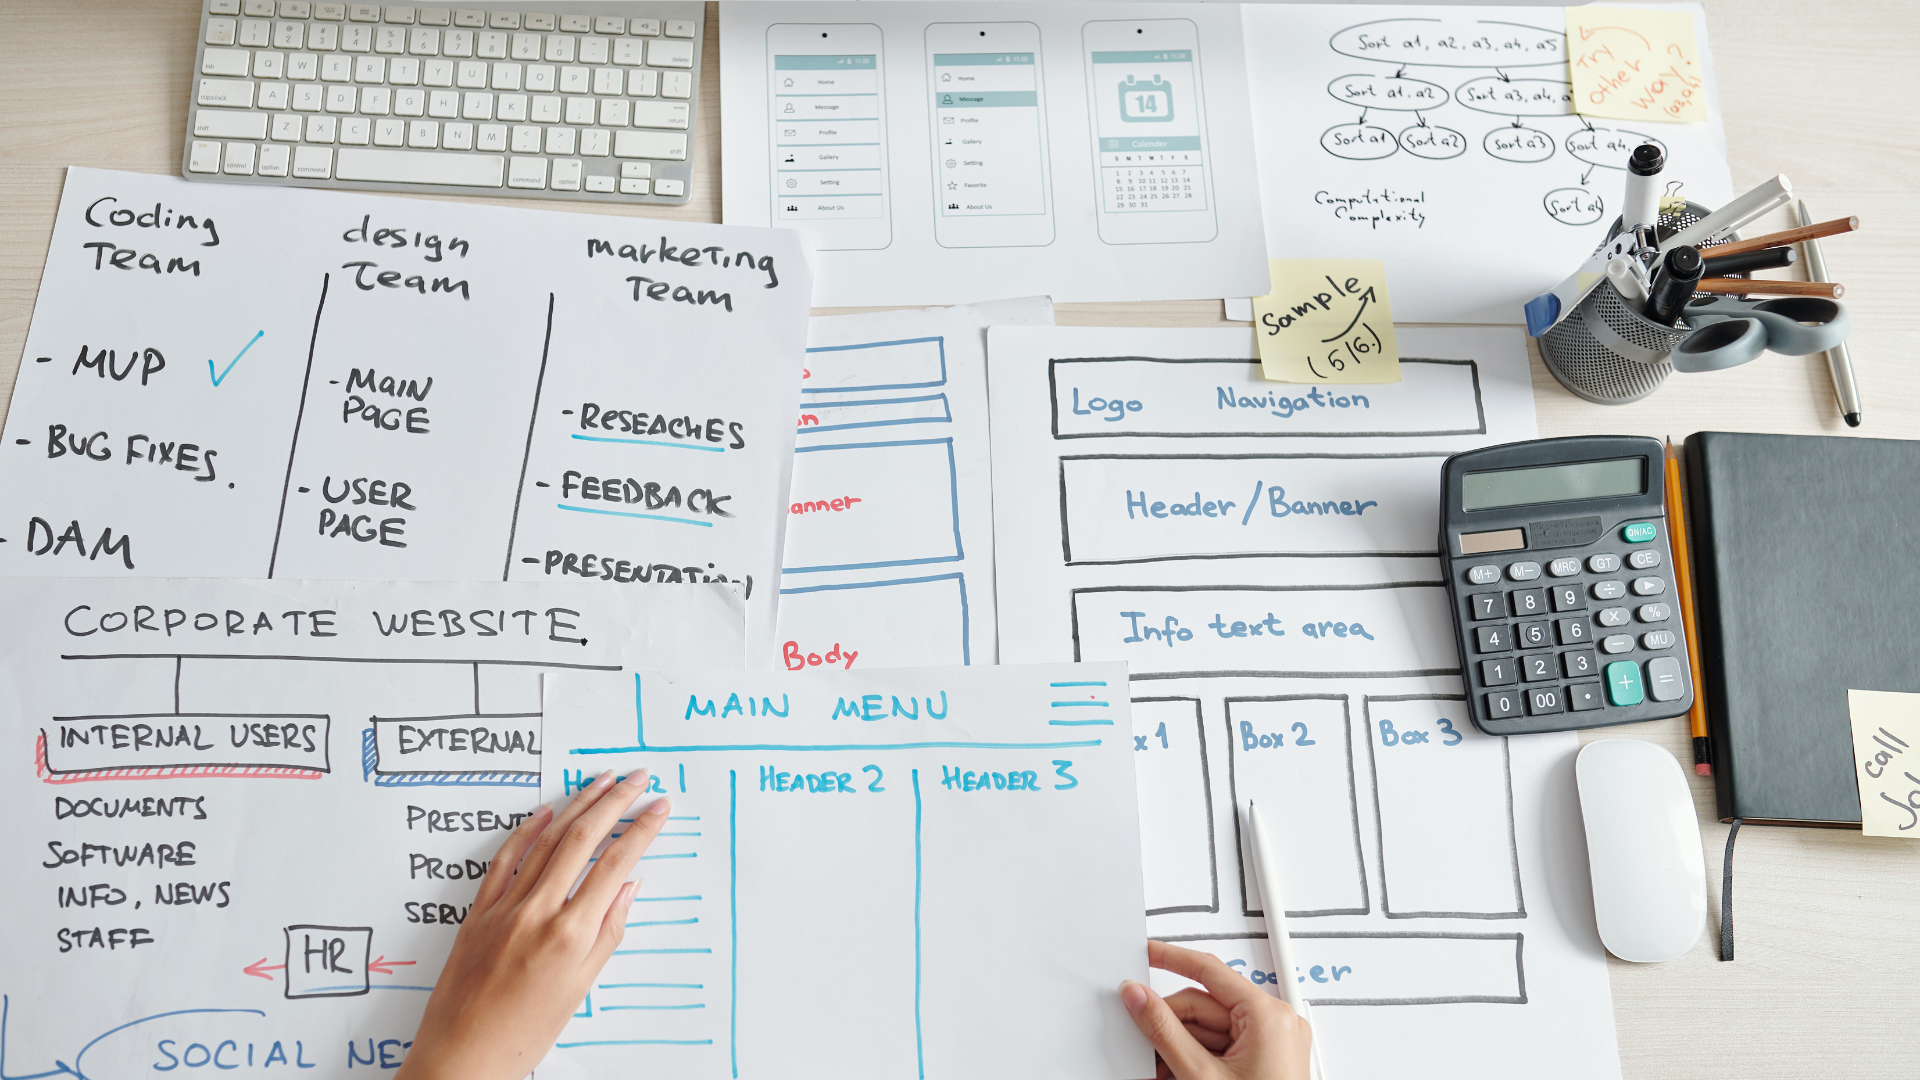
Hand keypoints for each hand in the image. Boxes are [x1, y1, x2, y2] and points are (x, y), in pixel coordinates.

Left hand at [398, 769, 670, 1079]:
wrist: (462, 1057)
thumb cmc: (523, 1034)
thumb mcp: (581, 988)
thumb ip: (607, 932)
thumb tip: (627, 887)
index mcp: (570, 934)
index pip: (615, 864)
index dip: (641, 830)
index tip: (659, 807)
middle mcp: (538, 912)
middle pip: (583, 839)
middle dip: (614, 802)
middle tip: (637, 778)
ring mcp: (505, 907)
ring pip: (547, 840)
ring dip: (578, 805)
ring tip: (600, 781)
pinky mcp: (479, 911)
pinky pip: (505, 859)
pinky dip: (527, 831)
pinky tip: (546, 812)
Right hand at [1120, 940, 1311, 1079]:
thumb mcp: (1200, 1075)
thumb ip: (1163, 1031)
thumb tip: (1139, 997)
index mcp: (1269, 1016)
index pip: (1210, 970)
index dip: (1172, 959)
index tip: (1146, 953)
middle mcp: (1277, 1024)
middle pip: (1204, 1005)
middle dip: (1170, 1024)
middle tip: (1140, 1037)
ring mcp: (1273, 1044)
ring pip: (1209, 1029)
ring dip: (1179, 1046)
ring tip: (1160, 1068)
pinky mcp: (1266, 1062)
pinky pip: (1221, 1046)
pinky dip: (1196, 1058)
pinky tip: (1176, 1073)